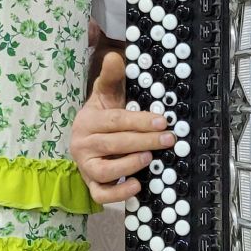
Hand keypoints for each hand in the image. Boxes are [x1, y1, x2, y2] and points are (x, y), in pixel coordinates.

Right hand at [70, 49, 173, 203]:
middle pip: (114, 144)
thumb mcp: (105, 95)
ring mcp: (86, 167)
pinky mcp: (91, 185)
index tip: (163, 120)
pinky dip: (118, 193)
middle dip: (144, 141)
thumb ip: (111, 77)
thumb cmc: (102, 116)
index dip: (140, 121)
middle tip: (168, 139)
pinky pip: (101, 194)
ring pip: (105, 171)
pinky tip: (137, 185)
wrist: (86, 141)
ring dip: (129, 165)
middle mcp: (82, 144)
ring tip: (150, 158)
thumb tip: (115, 56)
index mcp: (87, 121)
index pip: (115, 121)